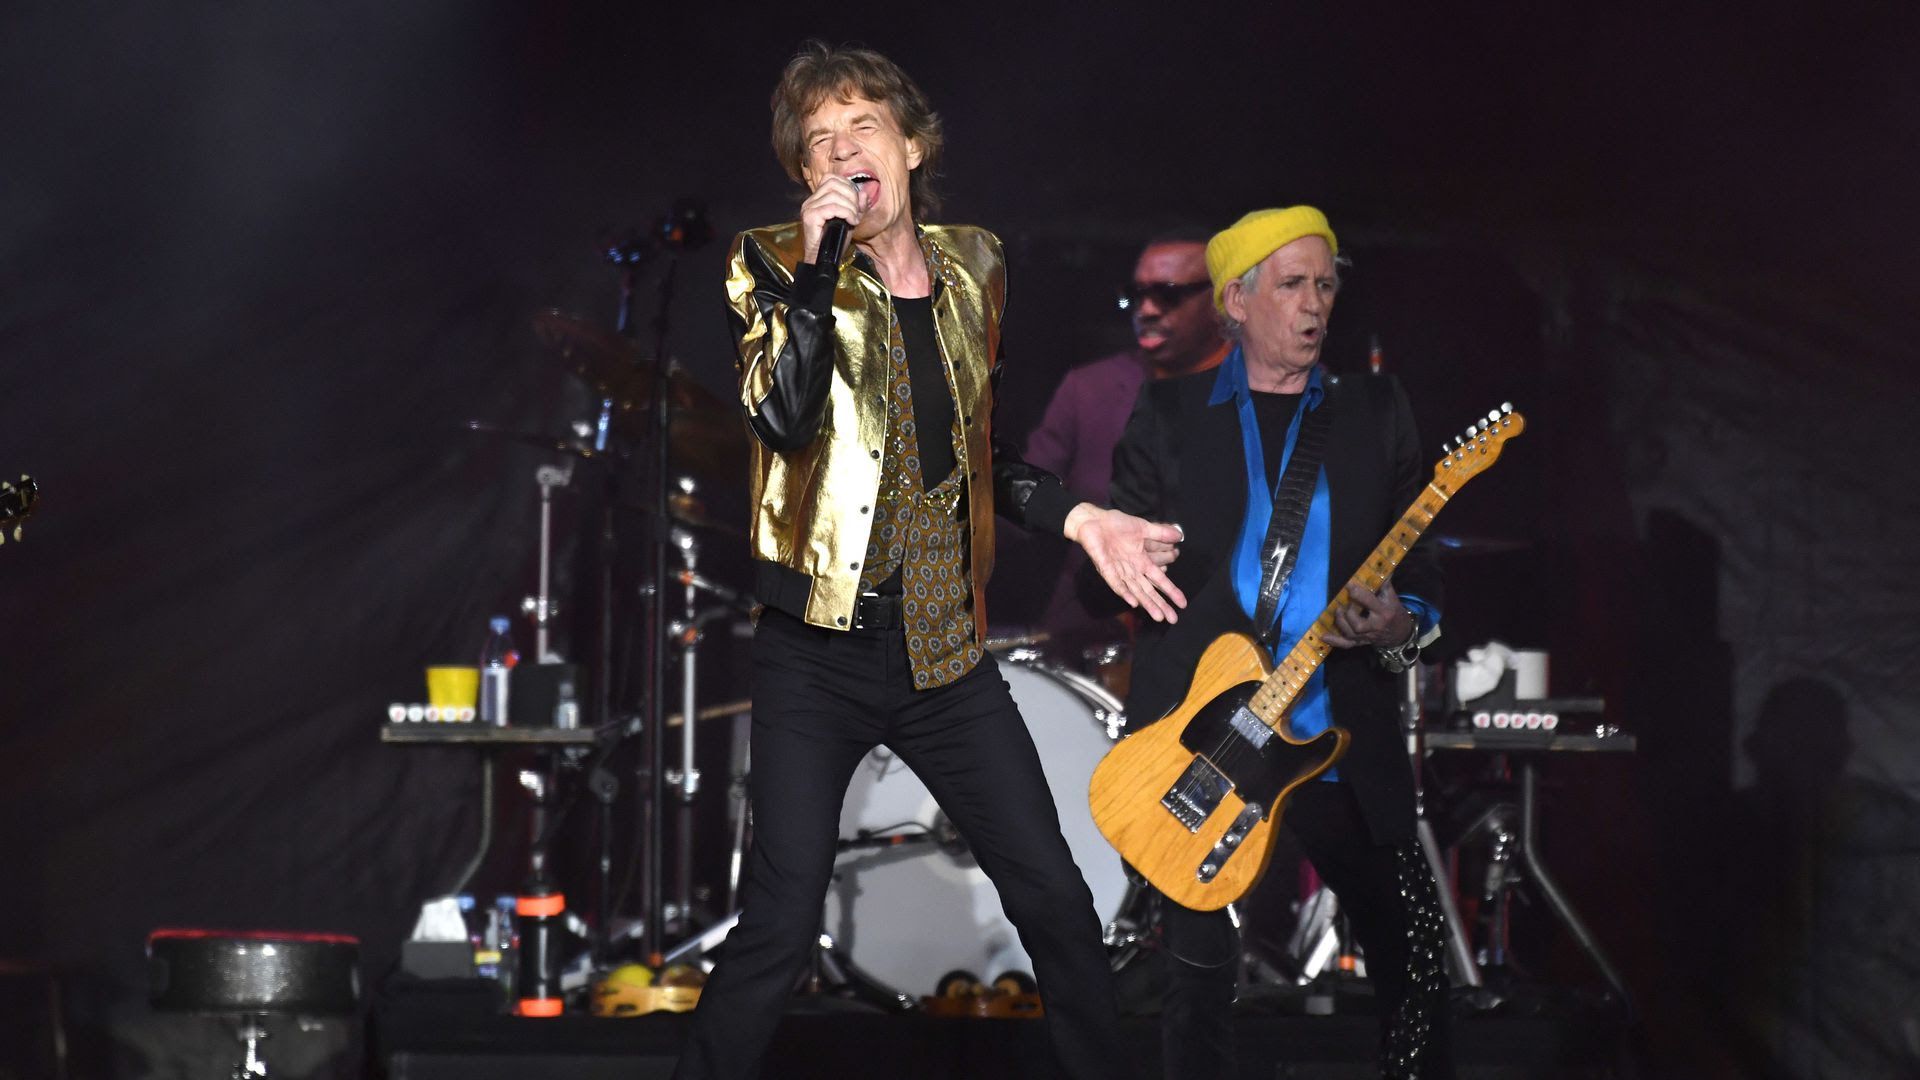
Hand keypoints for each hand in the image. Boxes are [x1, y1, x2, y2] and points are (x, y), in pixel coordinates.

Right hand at [800, 175, 863, 263]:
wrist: (824, 260)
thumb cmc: (835, 241)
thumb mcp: (850, 220)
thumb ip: (858, 206)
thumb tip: (864, 192)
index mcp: (817, 198)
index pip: (831, 178)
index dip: (848, 186)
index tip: (856, 202)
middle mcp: (811, 200)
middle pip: (833, 183)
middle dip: (851, 196)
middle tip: (857, 212)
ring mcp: (809, 208)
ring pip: (834, 195)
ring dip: (850, 207)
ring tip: (854, 219)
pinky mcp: (810, 217)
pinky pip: (832, 208)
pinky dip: (846, 213)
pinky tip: (851, 222)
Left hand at [1066, 503, 1187, 622]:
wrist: (1094, 521)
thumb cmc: (1116, 526)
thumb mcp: (1143, 528)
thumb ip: (1161, 534)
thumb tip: (1180, 536)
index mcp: (1142, 562)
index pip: (1160, 580)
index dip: (1171, 591)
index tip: (1182, 604)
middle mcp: (1132, 570)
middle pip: (1149, 591)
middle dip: (1161, 605)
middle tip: (1173, 619)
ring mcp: (1119, 571)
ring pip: (1136, 591)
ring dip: (1146, 603)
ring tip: (1158, 616)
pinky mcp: (1106, 568)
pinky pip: (1116, 583)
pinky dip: (1124, 592)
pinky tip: (1133, 602)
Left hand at [1323, 581, 1412, 648]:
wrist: (1401, 634)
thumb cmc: (1394, 612)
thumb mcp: (1392, 598)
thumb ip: (1384, 583)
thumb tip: (1378, 566)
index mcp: (1384, 612)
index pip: (1370, 603)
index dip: (1358, 593)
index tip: (1349, 584)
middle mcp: (1375, 626)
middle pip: (1358, 625)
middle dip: (1348, 614)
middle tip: (1343, 604)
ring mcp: (1367, 636)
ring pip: (1351, 634)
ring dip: (1340, 623)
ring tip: (1338, 611)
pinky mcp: (1361, 642)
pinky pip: (1347, 645)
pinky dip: (1335, 641)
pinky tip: (1324, 636)